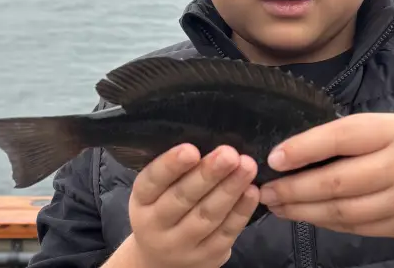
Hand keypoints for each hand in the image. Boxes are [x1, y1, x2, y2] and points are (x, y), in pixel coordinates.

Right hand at [127, 144, 259, 267]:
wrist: (162, 259)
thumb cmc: (163, 209)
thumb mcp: (156, 192)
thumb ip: (175, 171)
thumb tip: (209, 137)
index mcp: (141, 201)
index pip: (152, 181)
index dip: (170, 165)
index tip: (191, 149)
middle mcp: (156, 225)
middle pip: (183, 199)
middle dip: (208, 175)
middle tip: (229, 154)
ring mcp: (182, 244)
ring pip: (207, 216)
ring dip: (230, 189)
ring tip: (247, 166)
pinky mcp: (207, 256)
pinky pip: (226, 232)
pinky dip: (241, 211)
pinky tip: (252, 191)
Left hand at [258, 112, 393, 240]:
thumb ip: (363, 133)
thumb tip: (312, 145)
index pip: (341, 137)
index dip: (304, 148)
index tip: (274, 157)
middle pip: (336, 183)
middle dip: (294, 190)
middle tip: (265, 190)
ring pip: (343, 212)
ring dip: (304, 211)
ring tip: (278, 206)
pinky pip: (359, 227)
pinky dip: (330, 223)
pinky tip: (310, 216)